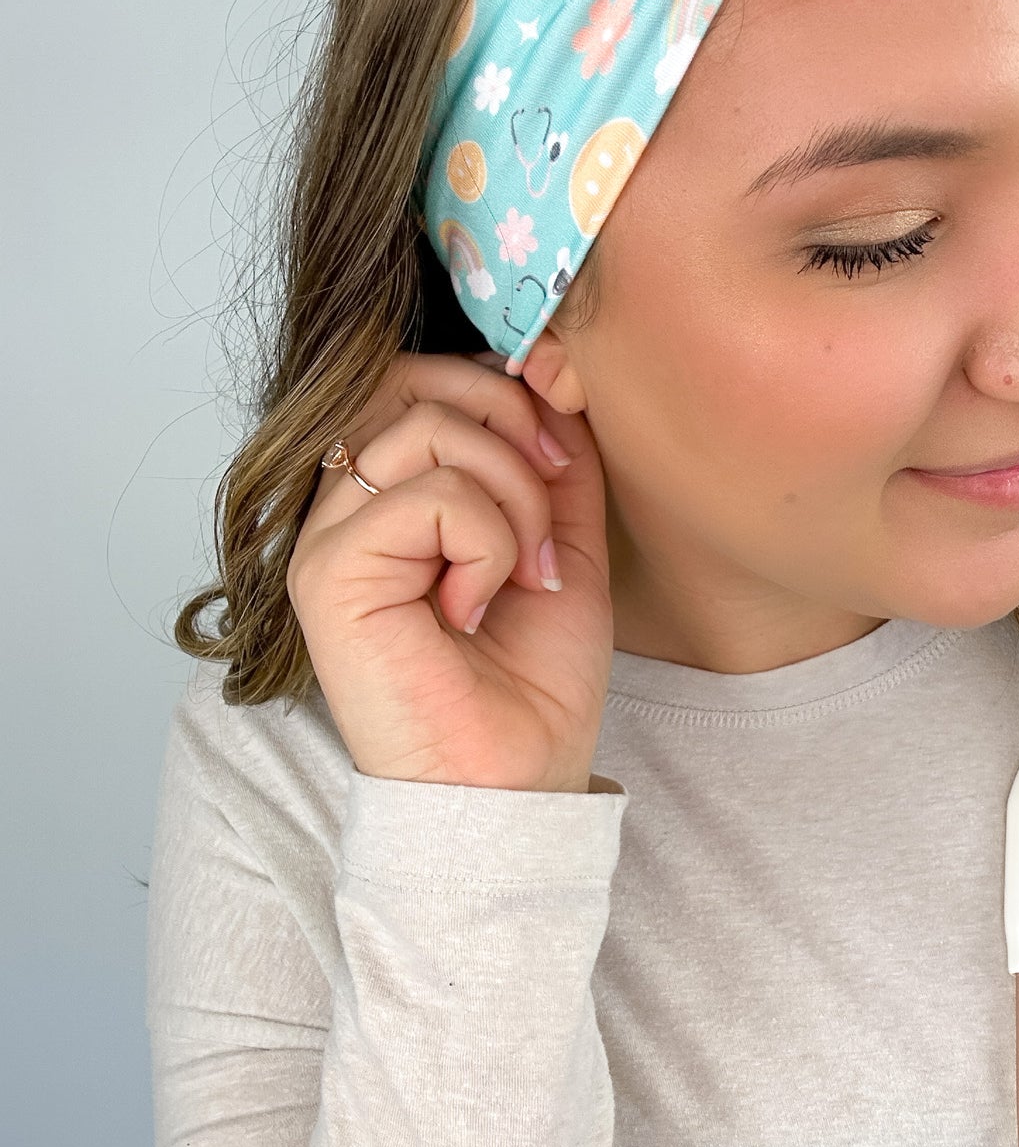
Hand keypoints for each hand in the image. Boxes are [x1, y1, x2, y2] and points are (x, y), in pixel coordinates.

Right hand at [286, 350, 611, 791]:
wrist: (517, 779)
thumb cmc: (532, 680)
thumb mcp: (563, 540)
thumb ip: (553, 458)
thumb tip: (549, 368)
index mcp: (392, 493)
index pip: (423, 375)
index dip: (506, 393)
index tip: (563, 465)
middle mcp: (348, 507)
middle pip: (417, 380)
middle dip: (513, 429)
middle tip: (550, 509)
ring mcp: (328, 537)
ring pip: (427, 428)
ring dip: (510, 500)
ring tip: (520, 576)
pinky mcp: (328, 573)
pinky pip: (427, 495)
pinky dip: (485, 544)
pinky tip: (473, 609)